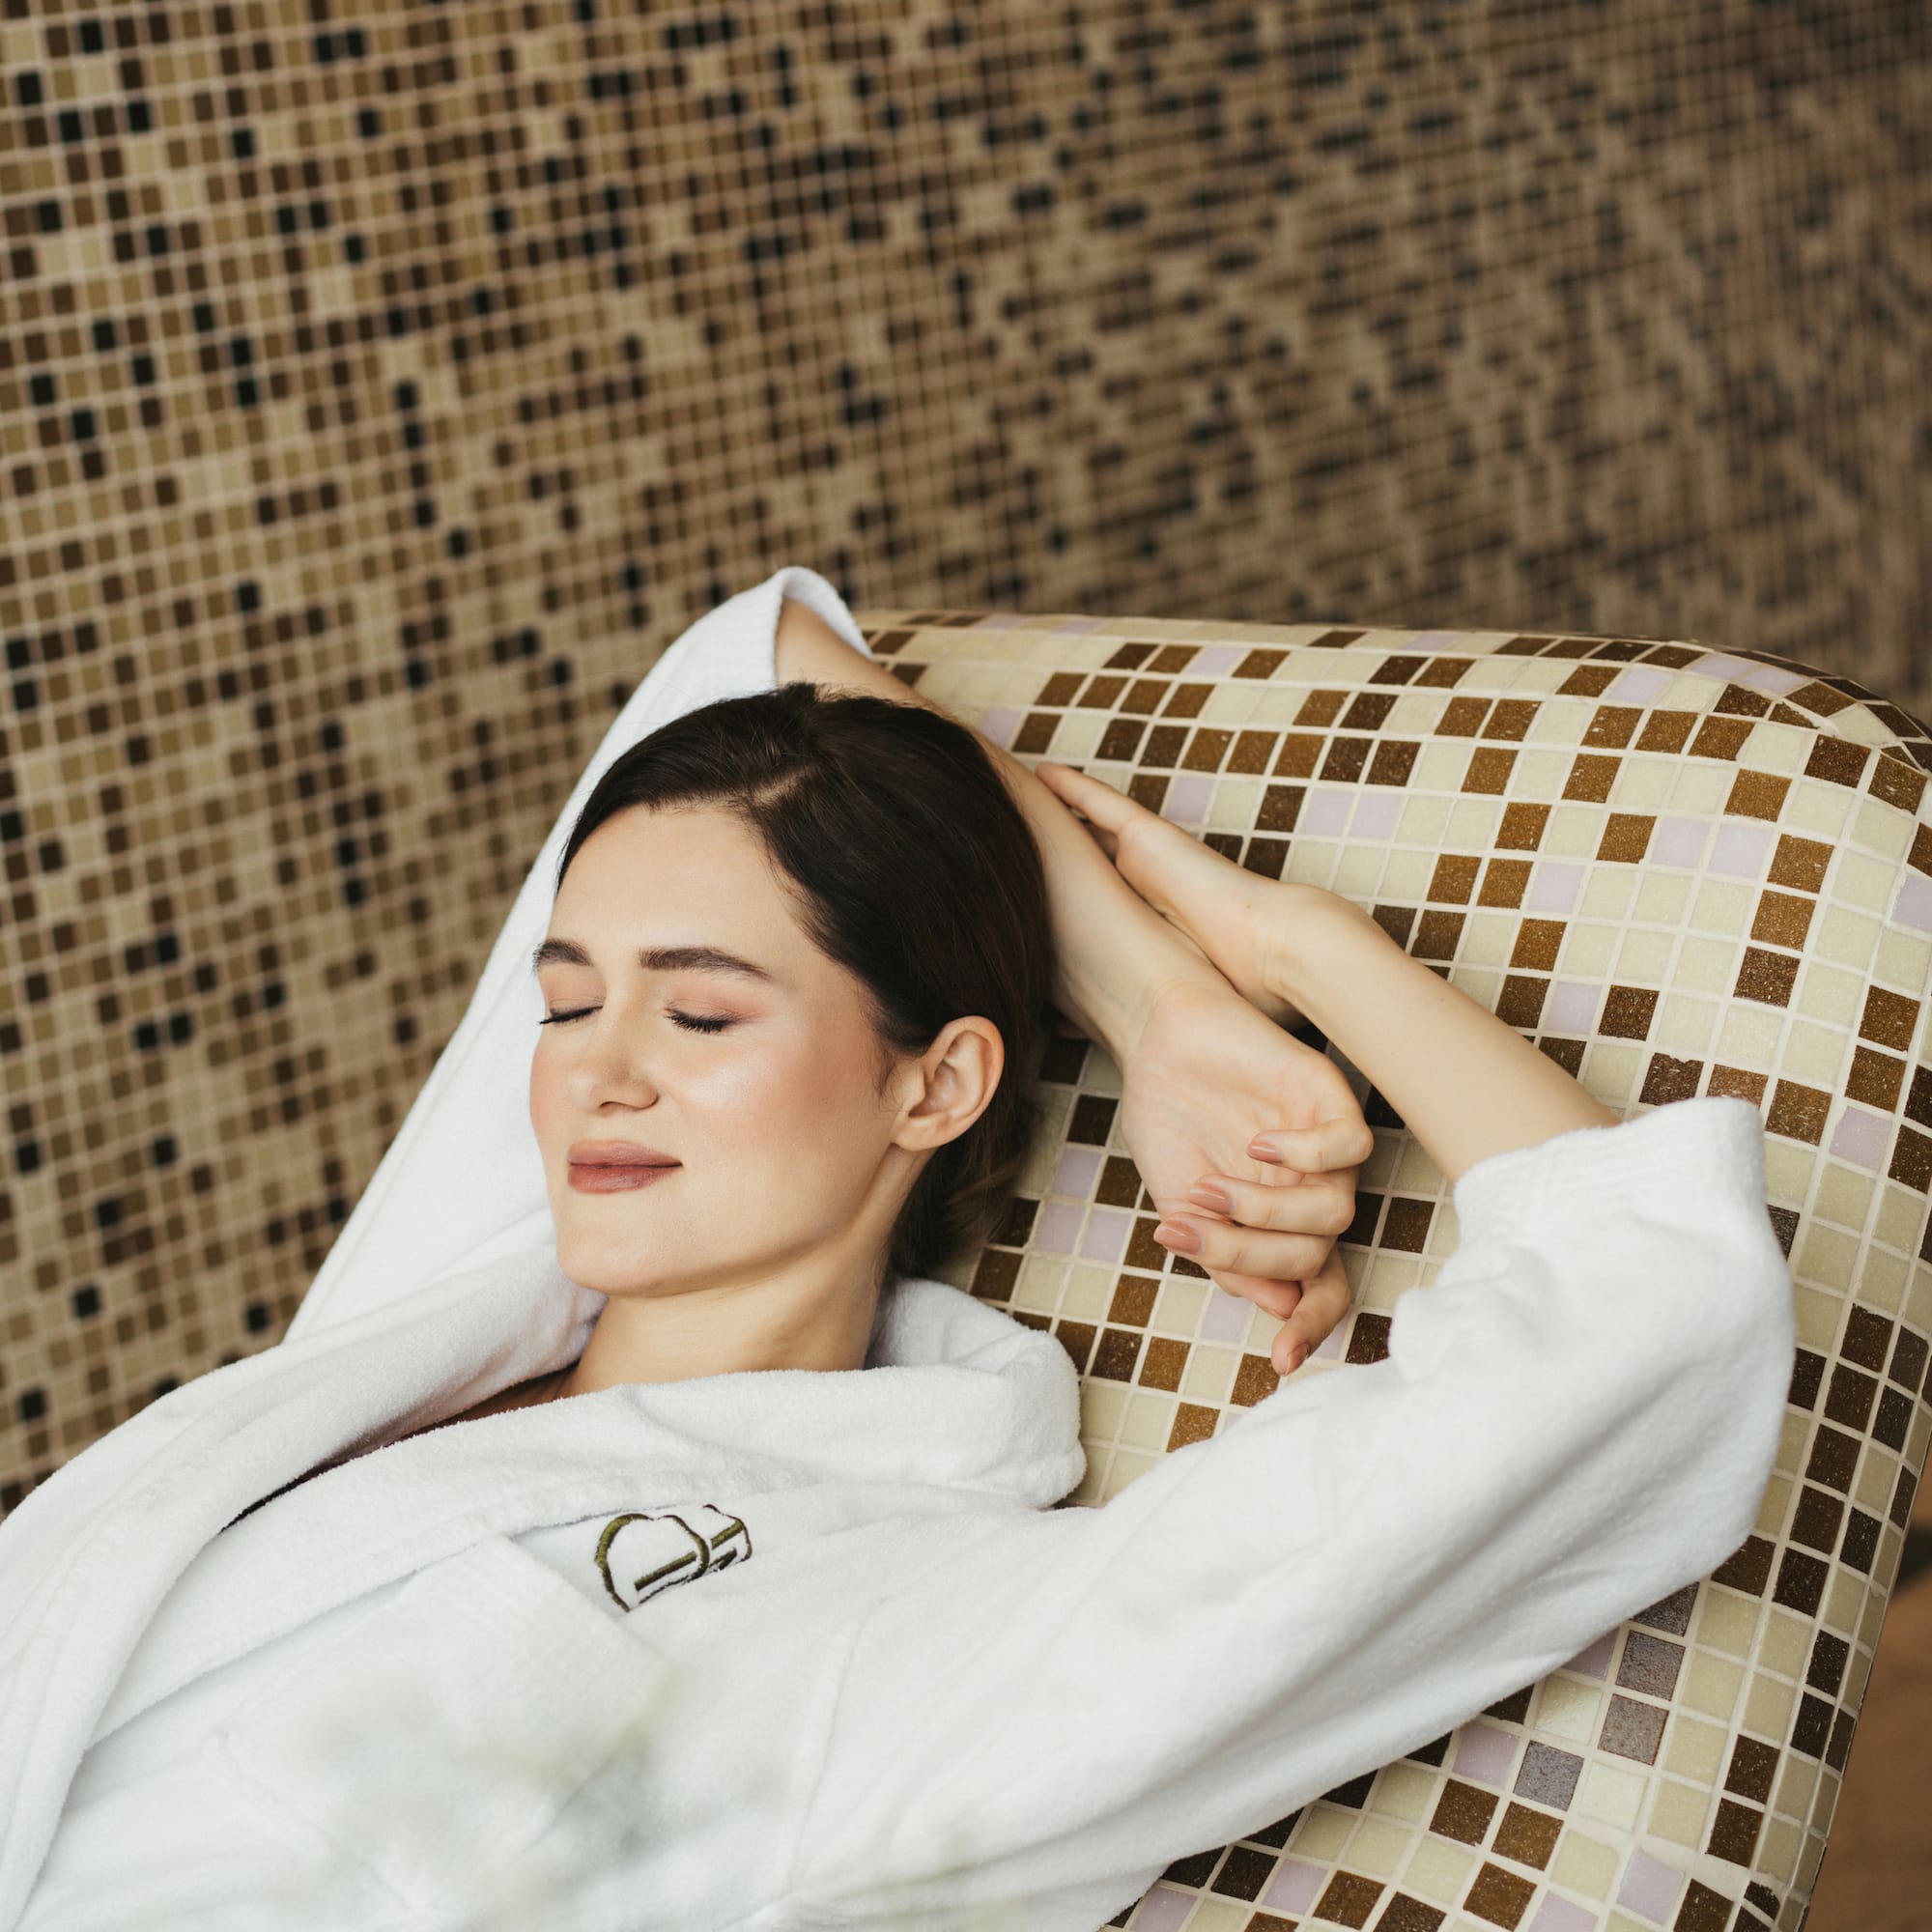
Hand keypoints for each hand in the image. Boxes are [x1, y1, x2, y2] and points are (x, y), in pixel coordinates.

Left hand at [1034, 759, 1321, 1031]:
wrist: (1278, 954)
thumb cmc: (1241, 993)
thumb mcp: (1158, 1001)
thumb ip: (1115, 1007)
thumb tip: (1059, 1030)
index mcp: (1150, 929)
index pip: (1096, 918)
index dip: (1063, 914)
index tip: (1023, 917)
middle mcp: (1143, 891)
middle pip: (1083, 870)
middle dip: (1049, 864)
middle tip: (1006, 855)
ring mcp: (1145, 860)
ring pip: (1086, 831)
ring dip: (1052, 819)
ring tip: (1012, 801)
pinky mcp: (1149, 837)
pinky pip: (1103, 805)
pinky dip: (1073, 788)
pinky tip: (1041, 773)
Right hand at [1112, 971, 1371, 1375]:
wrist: (1160, 1044)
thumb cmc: (1170, 1121)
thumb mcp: (1182, 1206)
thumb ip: (1226, 1256)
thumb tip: (1282, 1307)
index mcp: (1282, 1225)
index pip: (1320, 1286)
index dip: (1311, 1325)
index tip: (1280, 1360)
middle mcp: (1313, 1191)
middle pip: (1315, 1252)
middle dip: (1249, 1252)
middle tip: (1190, 1224)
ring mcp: (1325, 1148)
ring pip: (1336, 1209)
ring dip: (1267, 1210)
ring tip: (1211, 1185)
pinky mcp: (1330, 1098)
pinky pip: (1350, 1146)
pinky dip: (1306, 1155)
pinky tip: (1259, 1144)